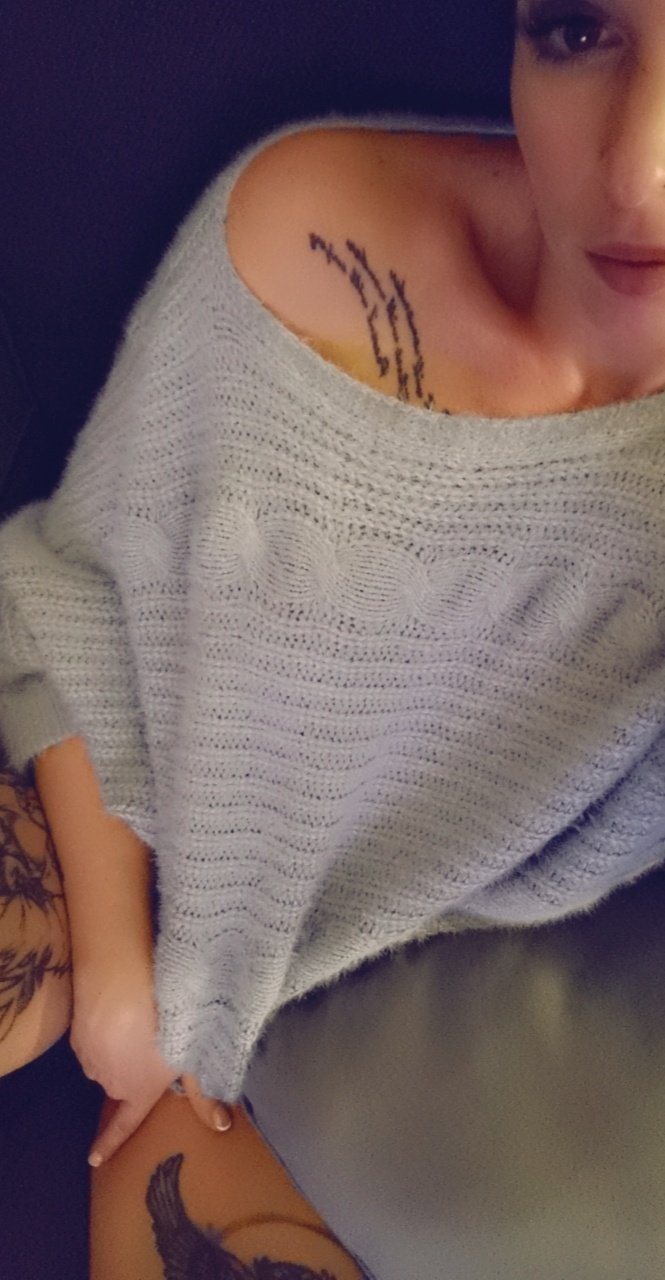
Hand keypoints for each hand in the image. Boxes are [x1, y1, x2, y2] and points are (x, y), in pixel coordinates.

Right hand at [73, 965, 231, 1165]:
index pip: (124, 1124)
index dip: (109, 1142)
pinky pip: (93, 1037)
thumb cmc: (165, 1026)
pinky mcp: (78, 1034)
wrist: (123, 988)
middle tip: (149, 1043)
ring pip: (107, 1058)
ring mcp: (90, 1058)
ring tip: (137, 1020)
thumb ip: (204, 1095)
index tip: (94, 1158)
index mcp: (137, 1092)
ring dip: (118, 1047)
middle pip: (120, 1081)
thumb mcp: (193, 1058)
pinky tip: (117, 1010)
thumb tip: (222, 1126)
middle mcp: (109, 1082)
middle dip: (131, 1069)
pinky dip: (104, 1029)